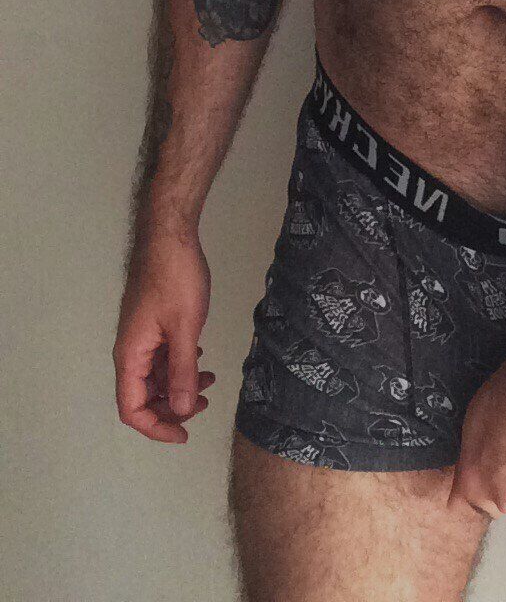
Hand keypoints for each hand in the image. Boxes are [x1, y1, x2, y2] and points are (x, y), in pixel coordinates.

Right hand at [113, 225, 214, 442]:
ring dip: (180, 384)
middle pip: (143, 396)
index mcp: (130, 354)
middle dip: (172, 407)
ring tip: (209, 381)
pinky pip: (162, 356)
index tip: (184, 434)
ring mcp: (142, 336)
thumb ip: (182, 371)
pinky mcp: (153, 323)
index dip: (156, 428)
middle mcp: (131, 349)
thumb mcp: (185, 328)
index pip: (132, 409)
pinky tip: (200, 358)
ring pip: (155, 376)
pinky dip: (181, 364)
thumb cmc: (174, 277)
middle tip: (203, 403)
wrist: (171, 236)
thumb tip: (180, 409)